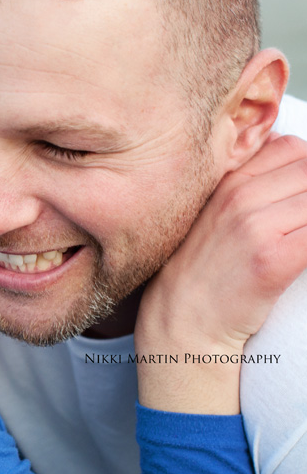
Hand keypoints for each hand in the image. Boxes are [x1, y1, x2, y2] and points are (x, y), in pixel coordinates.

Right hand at [137, 135, 306, 413]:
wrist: (180, 324)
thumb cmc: (201, 274)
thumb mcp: (212, 216)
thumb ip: (247, 188)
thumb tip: (296, 165)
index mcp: (226, 182)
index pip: (292, 148)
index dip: (306, 171)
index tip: (300, 198)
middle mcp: (239, 197)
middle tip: (300, 225)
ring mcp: (254, 227)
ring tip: (301, 242)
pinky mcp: (273, 261)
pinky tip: (305, 259)